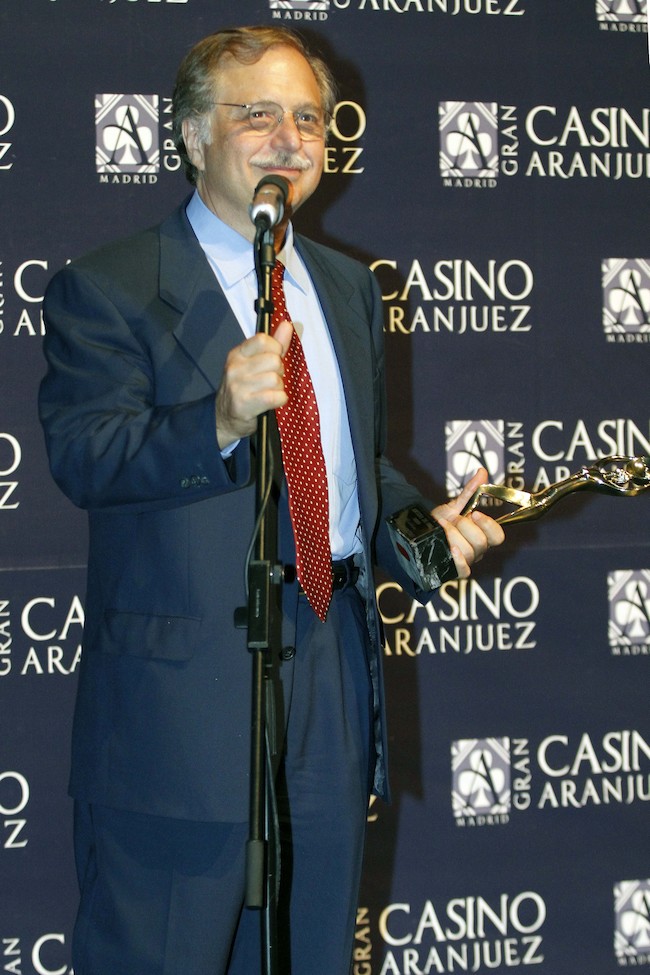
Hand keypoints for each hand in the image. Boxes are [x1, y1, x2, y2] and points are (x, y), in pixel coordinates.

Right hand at [215, 320, 292, 449]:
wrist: (224, 418)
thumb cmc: (243, 388)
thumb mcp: (253, 363)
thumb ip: (273, 345)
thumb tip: (287, 325)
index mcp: (237, 354)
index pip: (262, 339)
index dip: (276, 349)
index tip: (274, 358)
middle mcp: (235, 368)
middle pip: (273, 360)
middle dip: (279, 371)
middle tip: (271, 380)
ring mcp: (238, 387)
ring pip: (275, 379)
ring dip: (279, 388)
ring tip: (269, 391)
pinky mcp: (244, 404)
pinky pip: (275, 397)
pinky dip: (279, 400)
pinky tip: (272, 401)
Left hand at [432, 467, 504, 578]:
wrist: (419, 535)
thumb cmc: (440, 522)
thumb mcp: (454, 506)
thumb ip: (470, 492)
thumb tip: (482, 471)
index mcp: (481, 535)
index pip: (497, 536)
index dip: (489, 525)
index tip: (474, 513)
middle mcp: (477, 550)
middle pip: (482, 543)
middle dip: (465, 527)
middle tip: (453, 520)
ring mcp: (466, 561)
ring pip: (470, 553)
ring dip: (453, 537)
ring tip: (442, 529)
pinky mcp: (454, 571)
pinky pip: (464, 571)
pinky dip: (459, 560)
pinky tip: (450, 549)